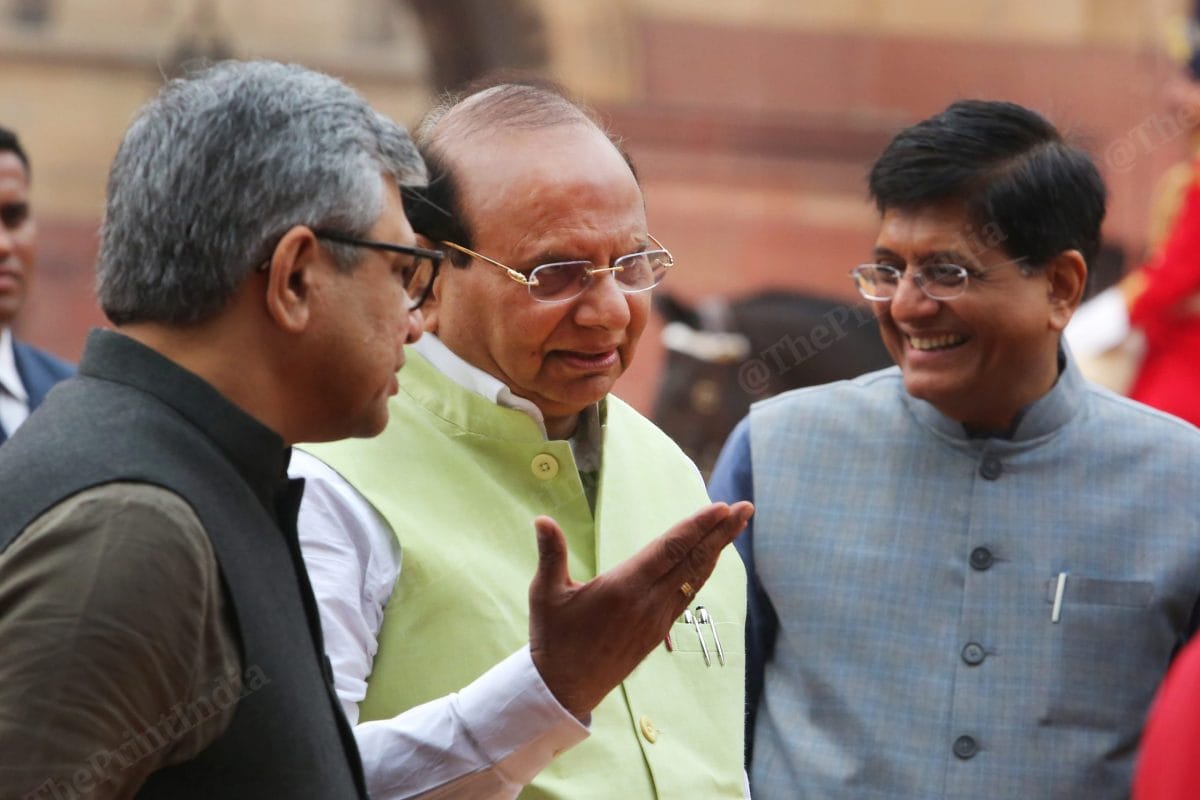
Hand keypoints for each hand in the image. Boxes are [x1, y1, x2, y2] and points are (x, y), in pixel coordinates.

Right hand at [527, 501, 753, 717]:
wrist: (565, 689)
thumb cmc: (554, 638)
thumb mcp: (546, 594)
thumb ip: (551, 553)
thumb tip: (542, 519)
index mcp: (624, 588)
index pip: (669, 550)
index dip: (697, 527)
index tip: (720, 508)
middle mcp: (648, 602)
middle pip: (692, 560)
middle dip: (720, 533)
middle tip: (745, 508)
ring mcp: (658, 619)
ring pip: (695, 578)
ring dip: (717, 550)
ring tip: (736, 526)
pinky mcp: (659, 631)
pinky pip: (688, 595)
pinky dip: (703, 572)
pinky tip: (710, 560)